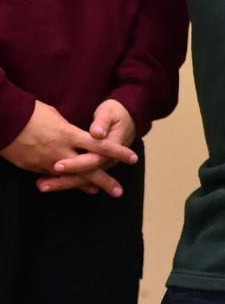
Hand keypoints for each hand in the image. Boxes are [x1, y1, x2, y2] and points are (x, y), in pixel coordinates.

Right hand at [1, 101, 136, 186]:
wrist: (3, 119)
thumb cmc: (30, 112)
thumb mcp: (56, 115)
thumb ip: (70, 130)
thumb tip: (78, 136)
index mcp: (69, 134)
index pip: (100, 145)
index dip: (117, 152)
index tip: (132, 158)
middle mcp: (61, 151)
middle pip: (89, 168)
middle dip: (105, 180)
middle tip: (118, 191)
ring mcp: (47, 161)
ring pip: (71, 177)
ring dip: (85, 185)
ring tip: (98, 192)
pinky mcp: (33, 167)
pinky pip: (53, 177)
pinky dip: (65, 181)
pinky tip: (72, 186)